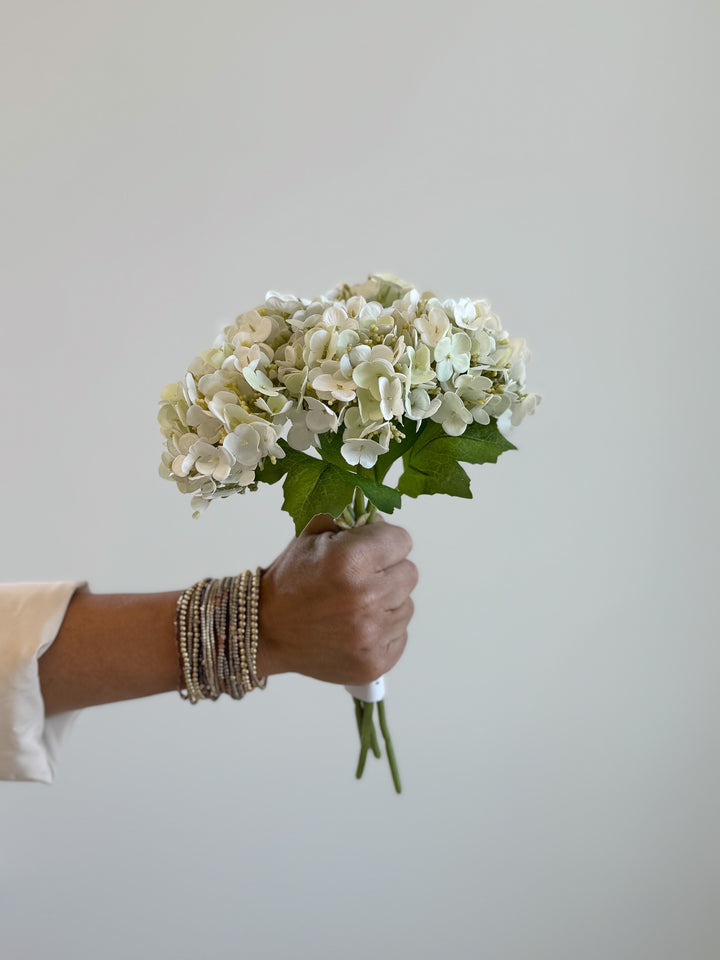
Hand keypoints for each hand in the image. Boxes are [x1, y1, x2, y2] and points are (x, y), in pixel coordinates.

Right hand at [257, 514, 416, 683]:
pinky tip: (355, 627)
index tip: (365, 551)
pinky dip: (382, 631)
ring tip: (353, 605)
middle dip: (386, 572)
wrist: (266, 630)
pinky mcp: (375, 663)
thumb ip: (352, 514)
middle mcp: (366, 599)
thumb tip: (384, 515)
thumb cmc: (292, 578)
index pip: (402, 540)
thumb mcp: (313, 532)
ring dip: (386, 603)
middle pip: (409, 573)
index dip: (383, 542)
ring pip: (407, 606)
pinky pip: (400, 635)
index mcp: (351, 561)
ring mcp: (371, 636)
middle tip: (357, 579)